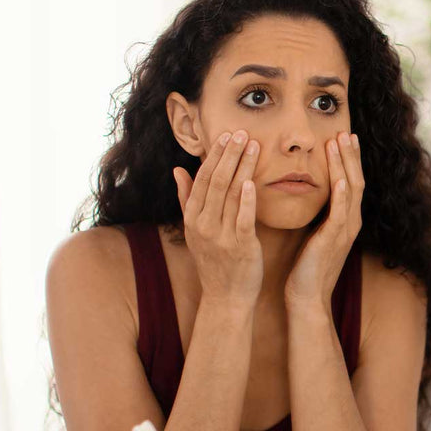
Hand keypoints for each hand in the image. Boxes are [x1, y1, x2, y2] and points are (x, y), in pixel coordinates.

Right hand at [172, 130, 262, 307]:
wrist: (226, 298)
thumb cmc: (215, 262)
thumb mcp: (196, 230)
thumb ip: (187, 199)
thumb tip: (178, 169)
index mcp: (193, 218)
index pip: (203, 179)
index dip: (215, 155)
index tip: (227, 134)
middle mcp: (203, 224)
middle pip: (216, 181)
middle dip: (229, 154)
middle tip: (242, 132)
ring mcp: (221, 235)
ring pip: (230, 194)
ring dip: (241, 167)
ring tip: (253, 146)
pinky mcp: (240, 247)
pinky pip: (241, 219)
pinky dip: (245, 200)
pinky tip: (251, 181)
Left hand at [284, 132, 363, 311]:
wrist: (307, 297)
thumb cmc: (306, 268)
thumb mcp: (314, 234)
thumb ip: (317, 215)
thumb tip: (308, 195)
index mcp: (345, 220)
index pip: (350, 182)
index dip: (348, 160)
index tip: (342, 137)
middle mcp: (350, 222)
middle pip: (355, 180)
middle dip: (351, 155)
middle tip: (346, 131)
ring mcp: (345, 231)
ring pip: (350, 190)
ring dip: (346, 165)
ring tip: (341, 142)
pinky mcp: (334, 240)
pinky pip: (341, 213)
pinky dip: (341, 194)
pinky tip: (340, 178)